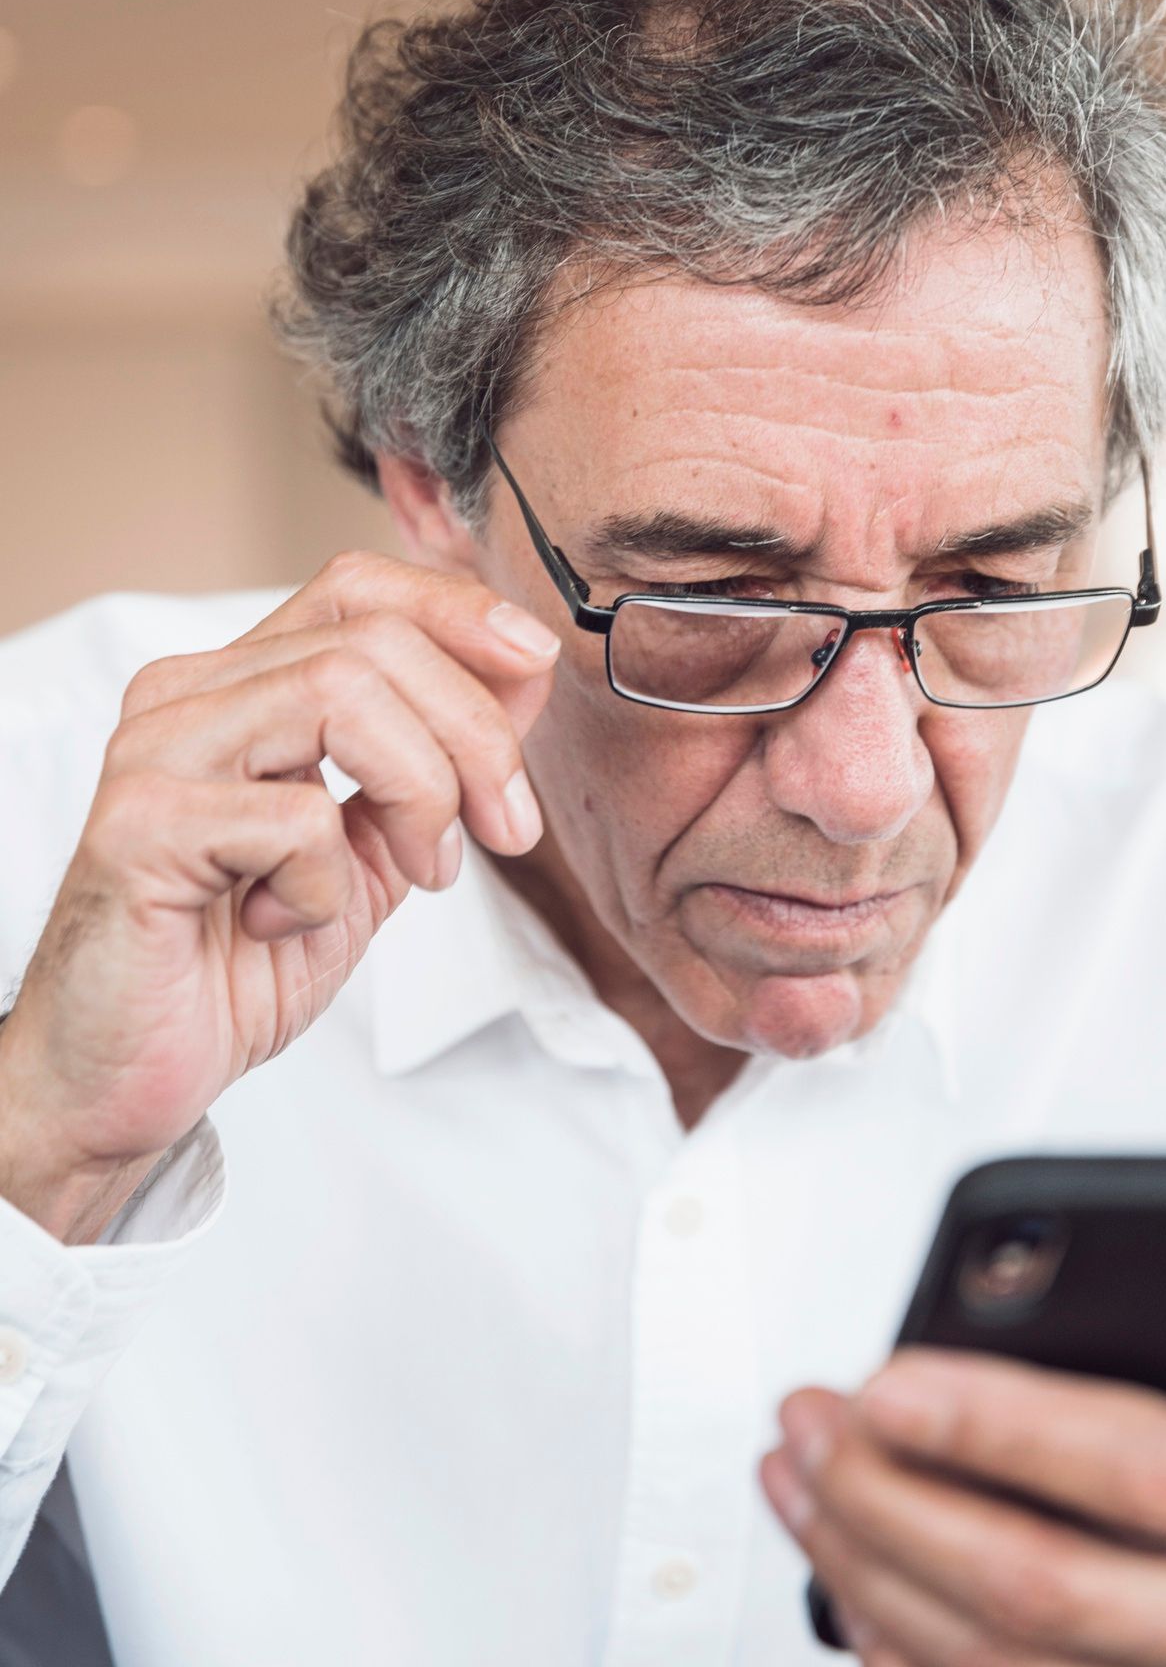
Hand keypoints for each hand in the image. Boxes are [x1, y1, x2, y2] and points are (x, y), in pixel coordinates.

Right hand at [0, 551, 558, 1243]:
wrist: (127, 1077)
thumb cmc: (232, 964)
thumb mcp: (370, 852)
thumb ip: (434, 764)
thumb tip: (525, 673)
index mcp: (237, 686)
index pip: (356, 589)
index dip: (458, 610)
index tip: (537, 665)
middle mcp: (187, 696)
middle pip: (371, 639)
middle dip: (475, 732)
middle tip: (504, 828)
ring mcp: (156, 753)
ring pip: (340, 694)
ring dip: (422, 790)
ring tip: (421, 871)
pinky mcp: (139, 827)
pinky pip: (293, 815)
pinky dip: (327, 883)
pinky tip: (283, 923)